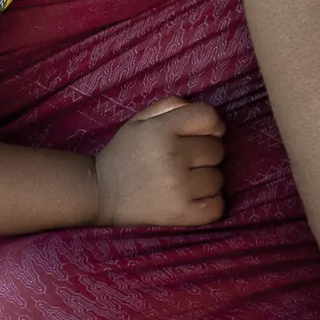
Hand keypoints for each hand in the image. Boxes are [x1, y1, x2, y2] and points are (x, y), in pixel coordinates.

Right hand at [92, 96, 227, 226]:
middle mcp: (172, 156)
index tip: (205, 133)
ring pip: (219, 179)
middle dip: (205, 153)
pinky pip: (217, 206)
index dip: (213, 124)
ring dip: (207, 180)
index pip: (209, 117)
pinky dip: (210, 204)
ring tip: (184, 181)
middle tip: (185, 160)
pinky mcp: (180, 213)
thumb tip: (210, 116)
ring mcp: (178, 187)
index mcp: (163, 129)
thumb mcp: (141, 119)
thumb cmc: (126, 152)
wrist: (100, 192)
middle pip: (218, 150)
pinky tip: (193, 199)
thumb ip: (173, 106)